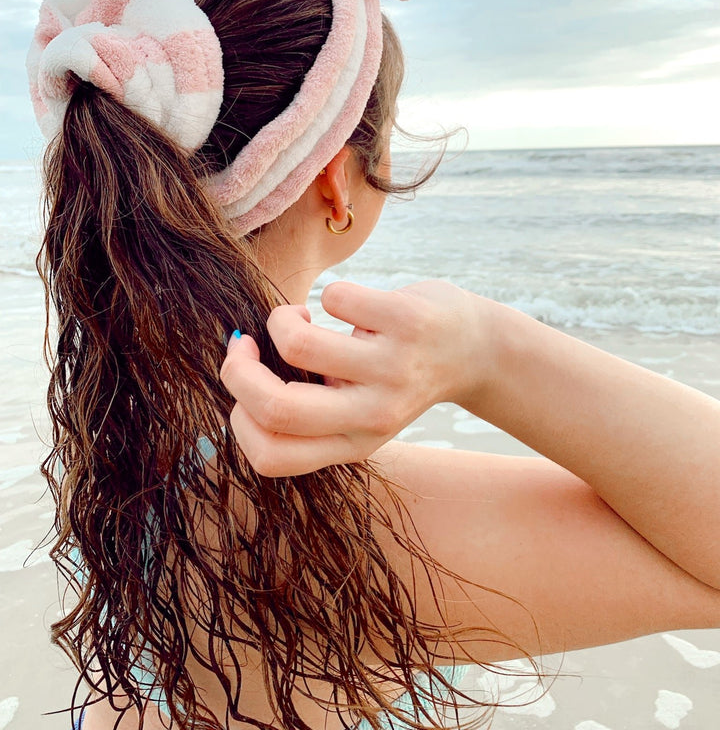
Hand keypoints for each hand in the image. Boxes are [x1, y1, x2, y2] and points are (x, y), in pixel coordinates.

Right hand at [220, 280, 493, 476]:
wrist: (474, 349)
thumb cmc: (395, 373)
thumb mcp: (357, 411)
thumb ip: (307, 407)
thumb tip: (238, 366)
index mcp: (352, 443)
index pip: (270, 456)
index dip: (236, 418)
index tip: (246, 382)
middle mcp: (374, 415)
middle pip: (275, 406)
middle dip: (237, 369)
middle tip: (245, 344)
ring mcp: (393, 368)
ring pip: (298, 343)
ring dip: (281, 318)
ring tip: (301, 316)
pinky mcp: (407, 322)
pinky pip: (335, 296)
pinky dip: (331, 292)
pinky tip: (352, 303)